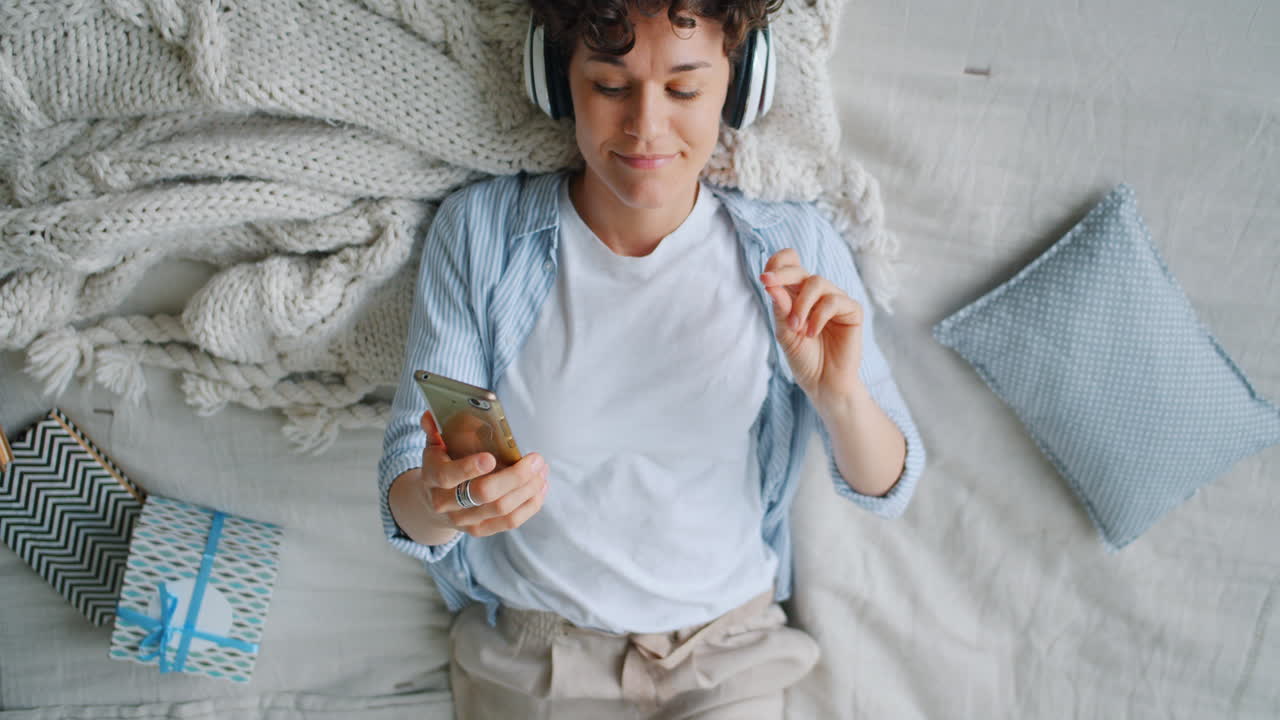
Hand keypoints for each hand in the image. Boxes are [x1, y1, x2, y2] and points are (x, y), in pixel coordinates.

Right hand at [418, 410, 548, 537]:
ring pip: (501, 508)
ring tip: (542, 471)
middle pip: (483, 494)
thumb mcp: (434, 447)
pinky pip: (510, 522)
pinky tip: (540, 488)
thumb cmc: (441, 465)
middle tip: (536, 460)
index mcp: (431, 477)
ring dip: (528, 489)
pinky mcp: (479, 530)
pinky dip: (530, 505)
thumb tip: (432, 414)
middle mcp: (444, 503)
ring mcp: (462, 520)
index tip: (491, 457)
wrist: (432, 503)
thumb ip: (434, 429)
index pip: (448, 476)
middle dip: (515, 476)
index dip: (469, 468)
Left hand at [760, 248, 864, 402]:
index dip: (778, 263)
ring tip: (796, 328)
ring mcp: (836, 300)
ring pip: (817, 282)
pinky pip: (834, 301)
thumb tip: (770, 283)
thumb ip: (780, 308)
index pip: (791, 265)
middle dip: (782, 275)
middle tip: (767, 284)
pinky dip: (818, 316)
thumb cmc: (804, 359)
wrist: (823, 383)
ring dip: (801, 304)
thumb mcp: (785, 332)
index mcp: (798, 295)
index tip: (764, 277)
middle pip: (801, 271)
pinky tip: (812, 333)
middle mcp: (817, 294)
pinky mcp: (852, 311)